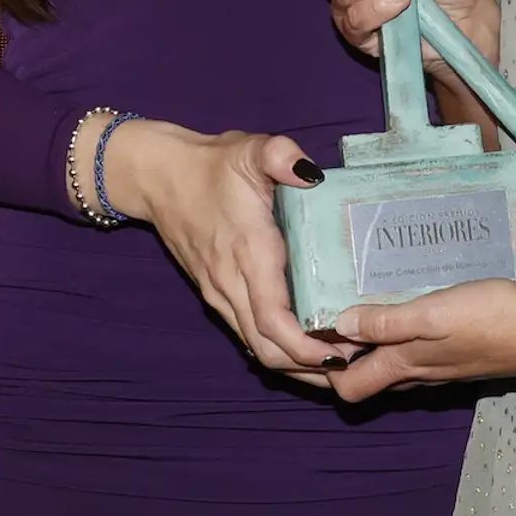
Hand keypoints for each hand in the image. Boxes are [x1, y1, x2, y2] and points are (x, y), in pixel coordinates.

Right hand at [102, 120, 345, 385]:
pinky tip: (307, 346)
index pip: (274, 319)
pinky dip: (278, 349)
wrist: (159, 177)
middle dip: (310, 367)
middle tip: (355, 363)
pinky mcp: (216, 296)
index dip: (306, 347)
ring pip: (257, 348)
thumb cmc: (210, 165)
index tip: (343, 354)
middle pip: (268, 349)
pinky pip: (248, 335)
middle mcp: (231, 284)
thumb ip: (281, 155)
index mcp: (247, 253)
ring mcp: (220, 294)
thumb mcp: (249, 148)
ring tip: (339, 361)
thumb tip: (312, 173)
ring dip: (296, 364)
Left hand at [322, 278, 515, 401]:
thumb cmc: (491, 318)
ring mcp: (439, 369)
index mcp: (404, 365)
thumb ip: (386, 320)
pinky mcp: (459, 357)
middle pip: (365, 380)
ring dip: (366, 349)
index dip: (321, 371)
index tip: (305, 337)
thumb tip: (337, 325)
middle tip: (318, 324)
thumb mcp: (433, 313)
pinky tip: (399, 313)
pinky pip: (415, 357)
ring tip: (351, 312)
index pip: (348, 387)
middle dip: (337, 361)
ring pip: (390, 368)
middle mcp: (417, 375)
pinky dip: (395, 342)